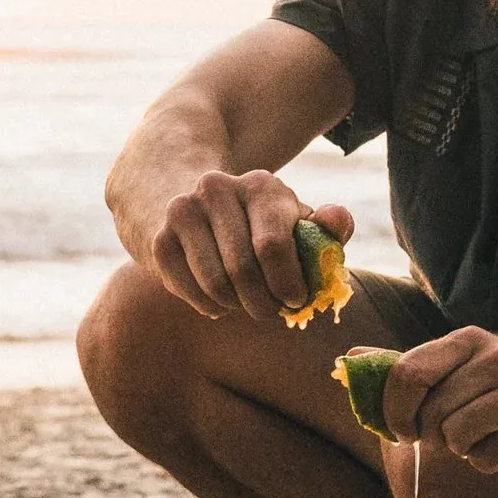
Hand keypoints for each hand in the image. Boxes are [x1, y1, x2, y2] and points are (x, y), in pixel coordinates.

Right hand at [150, 167, 352, 320]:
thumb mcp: (297, 223)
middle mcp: (217, 188)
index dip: (288, 283)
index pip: (273, 245)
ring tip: (247, 304)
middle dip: (264, 302)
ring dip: (237, 306)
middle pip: (243, 269)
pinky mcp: (160, 239)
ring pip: (215, 284)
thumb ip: (328, 226)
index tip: (296, 301)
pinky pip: (189, 291)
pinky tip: (221, 302)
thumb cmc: (263, 227)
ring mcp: (183, 211)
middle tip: (273, 313)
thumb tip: (337, 219)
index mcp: (260, 184)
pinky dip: (210, 307)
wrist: (199, 211)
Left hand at [383, 327, 497, 473]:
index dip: (393, 410)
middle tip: (456, 433)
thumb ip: (404, 368)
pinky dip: (487, 463)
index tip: (403, 429)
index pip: (408, 372)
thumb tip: (347, 359)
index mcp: (470, 339)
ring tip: (485, 436)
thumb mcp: (457, 368)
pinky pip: (486, 459)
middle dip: (434, 435)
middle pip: (432, 413)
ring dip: (462, 449)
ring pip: (456, 437)